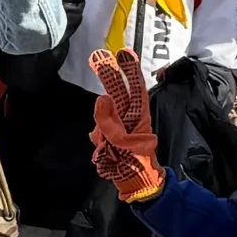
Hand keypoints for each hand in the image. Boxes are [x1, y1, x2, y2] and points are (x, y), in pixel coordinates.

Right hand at [90, 48, 163, 201]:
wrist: (136, 183)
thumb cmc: (136, 164)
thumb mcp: (124, 144)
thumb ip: (110, 123)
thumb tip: (102, 99)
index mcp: (139, 116)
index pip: (135, 89)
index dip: (129, 71)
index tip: (123, 53)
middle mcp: (128, 117)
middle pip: (118, 93)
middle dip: (109, 76)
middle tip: (98, 57)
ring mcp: (118, 126)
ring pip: (104, 116)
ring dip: (103, 130)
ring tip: (110, 149)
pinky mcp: (109, 137)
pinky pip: (99, 132)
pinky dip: (100, 142)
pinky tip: (107, 155)